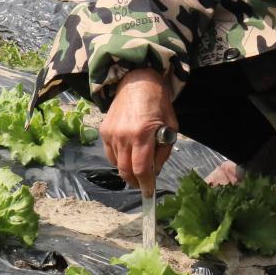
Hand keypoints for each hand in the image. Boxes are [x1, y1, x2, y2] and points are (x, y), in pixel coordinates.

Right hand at [100, 68, 175, 192]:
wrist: (138, 81)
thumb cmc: (159, 103)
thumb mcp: (171, 126)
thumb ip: (163, 151)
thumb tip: (155, 171)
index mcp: (142, 134)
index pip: (142, 168)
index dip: (146, 184)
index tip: (149, 193)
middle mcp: (123, 135)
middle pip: (126, 170)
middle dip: (135, 181)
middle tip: (143, 184)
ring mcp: (111, 133)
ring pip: (116, 164)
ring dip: (126, 170)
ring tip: (136, 168)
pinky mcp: (104, 130)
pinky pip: (110, 153)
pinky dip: (118, 159)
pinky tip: (127, 155)